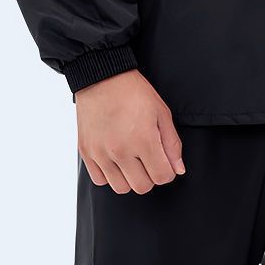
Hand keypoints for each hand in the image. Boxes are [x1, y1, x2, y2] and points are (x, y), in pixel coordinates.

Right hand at [76, 67, 185, 194]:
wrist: (102, 77)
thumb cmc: (134, 92)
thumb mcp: (161, 112)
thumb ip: (172, 143)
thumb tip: (178, 170)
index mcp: (144, 139)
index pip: (162, 177)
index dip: (167, 171)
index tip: (164, 161)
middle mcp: (121, 150)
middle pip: (142, 187)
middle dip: (150, 176)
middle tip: (148, 159)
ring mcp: (101, 153)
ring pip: (121, 188)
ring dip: (130, 178)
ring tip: (131, 158)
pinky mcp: (86, 152)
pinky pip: (100, 180)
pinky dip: (109, 174)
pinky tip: (115, 158)